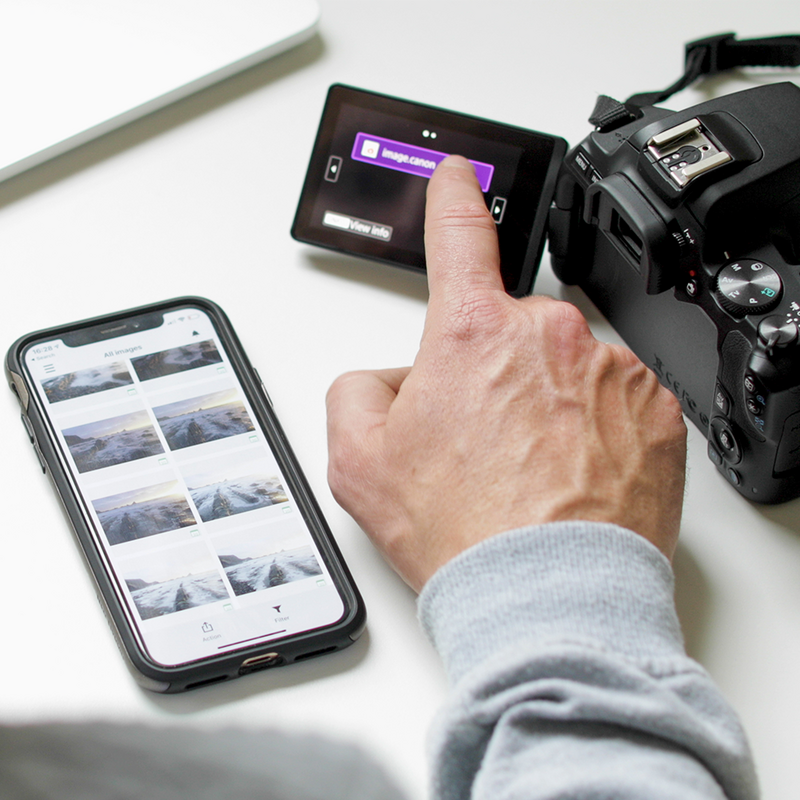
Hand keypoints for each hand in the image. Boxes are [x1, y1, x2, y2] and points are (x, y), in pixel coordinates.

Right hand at [326, 156, 686, 591]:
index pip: (458, 235)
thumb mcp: (359, 460)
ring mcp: (605, 370)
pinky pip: (610, 401)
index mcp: (471, 334)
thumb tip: (391, 378)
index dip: (451, 197)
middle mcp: (544, 336)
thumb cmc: (464, 530)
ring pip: (559, 369)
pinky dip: (591, 428)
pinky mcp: (653, 408)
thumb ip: (357, 389)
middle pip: (505, 333)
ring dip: (541, 404)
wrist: (548, 592)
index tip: (456, 175)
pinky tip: (569, 475)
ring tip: (526, 472)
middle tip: (480, 443)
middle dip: (486, 372)